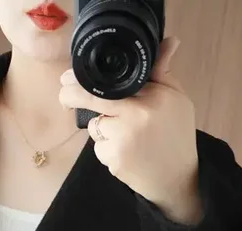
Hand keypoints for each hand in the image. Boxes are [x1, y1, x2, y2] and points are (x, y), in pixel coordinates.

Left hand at [59, 37, 202, 224]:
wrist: (176, 178)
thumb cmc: (176, 135)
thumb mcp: (177, 99)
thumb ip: (162, 73)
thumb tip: (168, 42)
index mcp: (153, 95)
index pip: (112, 80)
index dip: (84, 78)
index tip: (69, 77)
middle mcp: (136, 114)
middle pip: (92, 98)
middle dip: (71, 96)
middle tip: (64, 97)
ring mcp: (122, 138)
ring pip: (95, 125)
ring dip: (102, 128)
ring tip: (127, 137)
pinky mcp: (113, 158)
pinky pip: (98, 146)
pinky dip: (106, 148)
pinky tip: (125, 152)